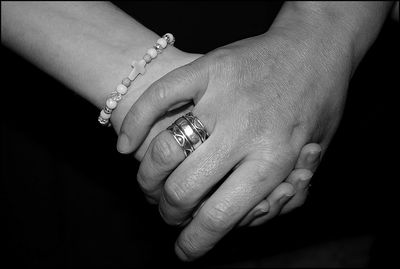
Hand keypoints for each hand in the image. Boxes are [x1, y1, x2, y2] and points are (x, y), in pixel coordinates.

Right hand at [110, 48, 321, 225]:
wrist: (316, 44)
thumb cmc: (319, 102)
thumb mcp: (317, 156)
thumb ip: (284, 195)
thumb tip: (244, 219)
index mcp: (274, 159)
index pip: (218, 217)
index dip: (194, 242)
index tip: (184, 249)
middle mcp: (244, 131)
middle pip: (184, 190)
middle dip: (169, 213)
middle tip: (170, 213)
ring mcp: (220, 96)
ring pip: (162, 151)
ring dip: (148, 180)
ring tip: (152, 186)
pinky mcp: (205, 68)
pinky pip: (157, 98)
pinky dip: (134, 125)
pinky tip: (125, 145)